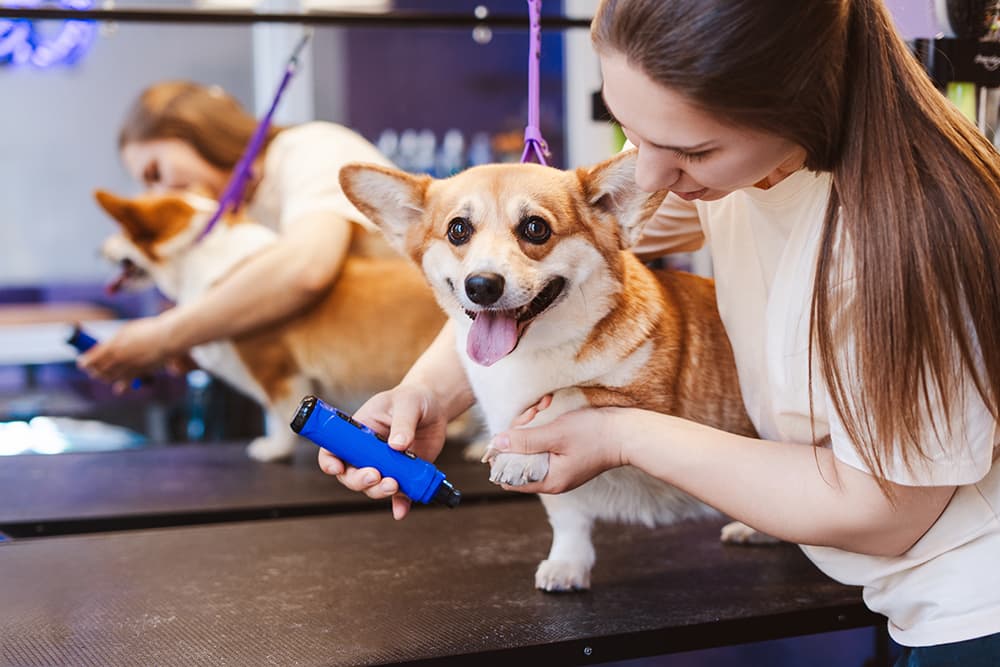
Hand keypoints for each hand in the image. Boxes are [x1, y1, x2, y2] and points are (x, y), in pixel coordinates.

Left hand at [77, 316, 177, 391]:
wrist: (167, 338)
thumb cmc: (147, 330)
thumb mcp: (126, 332)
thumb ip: (114, 342)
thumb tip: (104, 349)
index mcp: (113, 346)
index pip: (92, 359)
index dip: (85, 362)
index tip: (82, 363)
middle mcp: (119, 359)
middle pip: (100, 370)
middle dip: (94, 370)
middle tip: (91, 369)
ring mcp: (129, 367)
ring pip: (111, 378)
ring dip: (105, 378)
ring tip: (102, 376)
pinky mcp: (140, 373)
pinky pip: (126, 382)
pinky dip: (121, 386)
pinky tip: (118, 389)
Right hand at [317, 383, 449, 519]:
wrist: (435, 408)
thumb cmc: (413, 399)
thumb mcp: (407, 403)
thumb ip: (403, 423)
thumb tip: (398, 445)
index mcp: (357, 432)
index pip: (333, 450)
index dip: (330, 462)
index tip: (337, 469)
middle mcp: (365, 452)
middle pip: (350, 475)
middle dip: (359, 480)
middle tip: (376, 475)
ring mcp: (384, 465)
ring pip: (372, 487)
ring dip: (379, 491)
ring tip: (395, 484)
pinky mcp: (403, 475)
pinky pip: (398, 495)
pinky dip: (399, 504)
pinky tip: (401, 511)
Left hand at [490, 406, 628, 493]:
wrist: (626, 432)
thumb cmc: (594, 435)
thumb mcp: (556, 435)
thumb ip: (525, 441)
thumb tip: (497, 444)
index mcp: (549, 481)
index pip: (510, 476)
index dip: (504, 455)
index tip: (512, 432)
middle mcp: (552, 479)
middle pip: (518, 460)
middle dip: (519, 433)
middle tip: (533, 411)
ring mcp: (559, 468)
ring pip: (529, 448)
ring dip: (530, 424)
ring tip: (542, 405)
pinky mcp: (565, 457)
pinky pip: (543, 443)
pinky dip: (542, 427)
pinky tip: (548, 407)